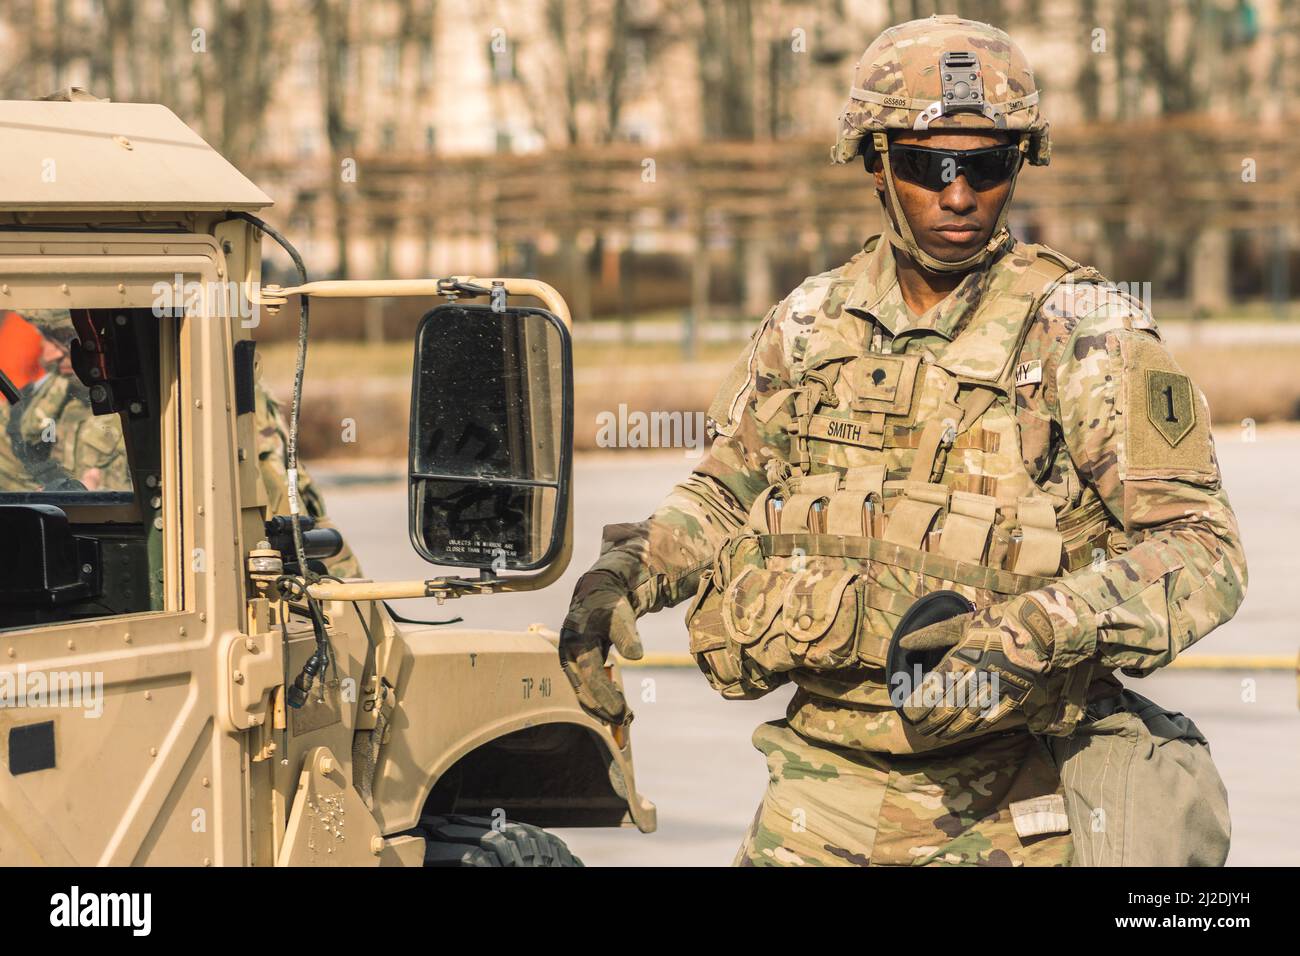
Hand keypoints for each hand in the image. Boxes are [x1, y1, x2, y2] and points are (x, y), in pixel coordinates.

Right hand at [558, 571, 643, 725]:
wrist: (598, 593)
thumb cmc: (610, 605)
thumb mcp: (620, 615)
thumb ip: (627, 635)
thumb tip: (636, 657)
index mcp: (577, 643)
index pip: (591, 677)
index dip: (606, 697)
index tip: (621, 712)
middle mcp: (569, 654)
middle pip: (583, 690)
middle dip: (602, 708)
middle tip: (624, 720)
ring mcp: (571, 660)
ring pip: (583, 691)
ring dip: (600, 707)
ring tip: (622, 717)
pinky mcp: (578, 664)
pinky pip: (586, 686)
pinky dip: (599, 698)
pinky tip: (615, 706)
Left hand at [895, 593, 1056, 739]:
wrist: (1038, 628)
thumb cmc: (995, 623)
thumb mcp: (962, 623)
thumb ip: (932, 635)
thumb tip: (904, 644)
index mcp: (963, 656)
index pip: (935, 686)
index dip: (920, 702)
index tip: (908, 712)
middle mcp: (978, 676)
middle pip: (949, 705)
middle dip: (932, 720)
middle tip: (919, 728)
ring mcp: (997, 688)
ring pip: (968, 715)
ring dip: (950, 727)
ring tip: (936, 734)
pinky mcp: (1014, 696)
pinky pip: (991, 716)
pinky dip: (975, 726)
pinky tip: (964, 730)